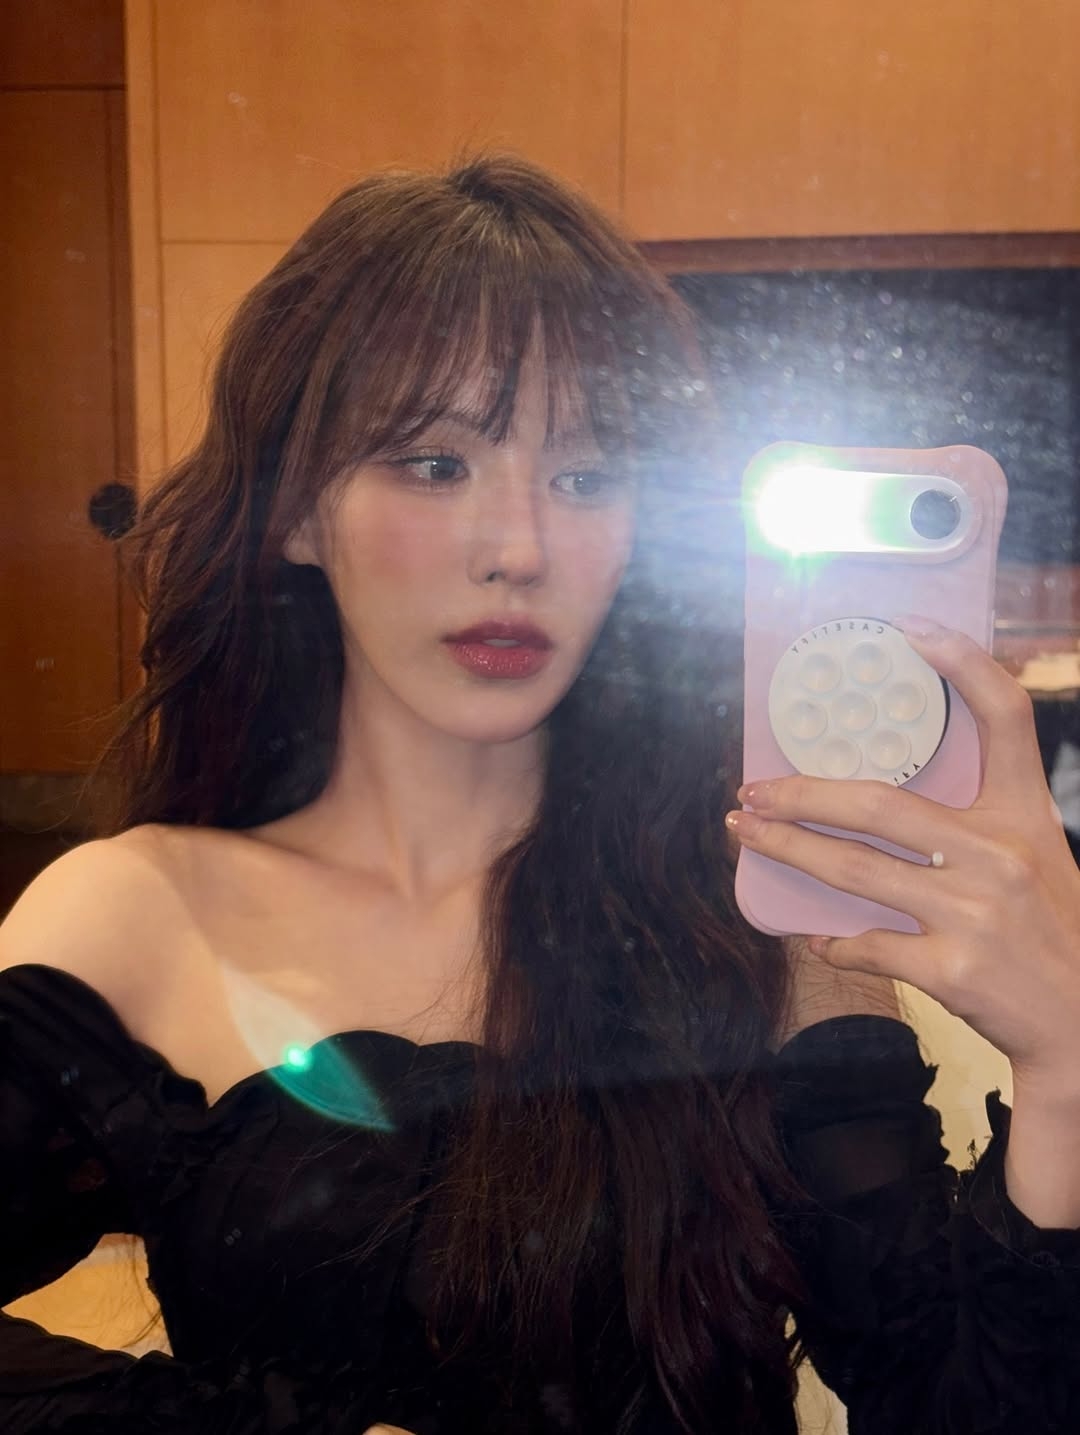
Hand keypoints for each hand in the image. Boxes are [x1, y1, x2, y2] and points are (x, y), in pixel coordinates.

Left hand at [726, 616, 1079, 1098]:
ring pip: (854, 869)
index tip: (915, 630)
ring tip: (747, 834)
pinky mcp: (953, 970)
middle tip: (753, 789)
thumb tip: (875, 806)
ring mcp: (973, 913)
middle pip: (878, 803)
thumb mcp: (1035, 857)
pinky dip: (832, 944)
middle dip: (801, 795)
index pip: (1006, 717)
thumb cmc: (1053, 933)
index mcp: (1024, 815)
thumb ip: (973, 826)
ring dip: (788, 849)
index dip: (964, 663)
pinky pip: (867, 944)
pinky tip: (816, 940)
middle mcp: (999, 854)